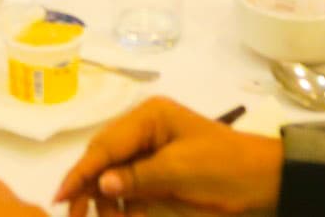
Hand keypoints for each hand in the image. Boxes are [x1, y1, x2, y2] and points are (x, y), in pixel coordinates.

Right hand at [56, 98, 284, 216]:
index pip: (105, 145)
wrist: (264, 182)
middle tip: (75, 215)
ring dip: (105, 202)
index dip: (81, 171)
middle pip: (103, 159)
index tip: (60, 197)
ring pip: (112, 177)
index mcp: (148, 118)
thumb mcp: (181, 169)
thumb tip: (100, 182)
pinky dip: (123, 207)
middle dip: (88, 188)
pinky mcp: (157, 175)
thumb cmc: (224, 168)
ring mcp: (150, 153)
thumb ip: (139, 176)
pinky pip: (129, 190)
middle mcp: (144, 130)